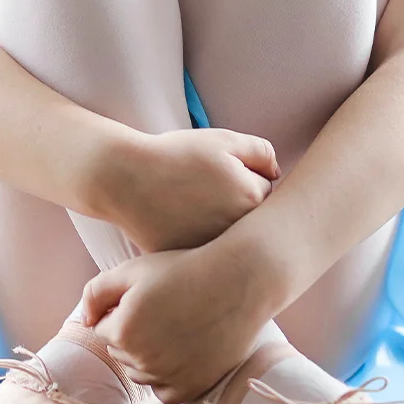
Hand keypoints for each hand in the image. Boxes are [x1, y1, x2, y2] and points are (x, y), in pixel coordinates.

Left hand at [78, 235, 276, 403]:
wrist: (237, 282)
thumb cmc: (181, 270)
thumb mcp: (131, 270)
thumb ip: (95, 293)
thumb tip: (86, 321)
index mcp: (123, 331)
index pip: (103, 329)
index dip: (121, 310)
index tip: (146, 297)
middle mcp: (143, 361)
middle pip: (120, 353)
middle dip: (131, 334)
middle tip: (162, 310)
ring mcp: (169, 378)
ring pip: (140, 373)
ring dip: (147, 356)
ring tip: (172, 327)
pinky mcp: (192, 389)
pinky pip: (164, 391)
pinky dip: (166, 376)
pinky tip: (181, 351)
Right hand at [95, 127, 277, 253]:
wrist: (126, 178)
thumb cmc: (174, 156)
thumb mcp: (222, 139)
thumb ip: (261, 152)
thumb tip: (277, 176)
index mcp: (252, 197)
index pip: (267, 192)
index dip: (244, 179)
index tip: (221, 175)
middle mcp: (238, 230)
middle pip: (252, 222)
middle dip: (238, 208)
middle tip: (207, 193)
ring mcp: (214, 250)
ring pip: (231, 240)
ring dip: (221, 229)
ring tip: (192, 208)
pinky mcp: (192, 263)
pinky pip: (207, 256)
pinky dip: (200, 244)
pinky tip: (180, 225)